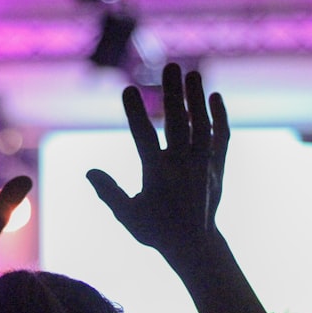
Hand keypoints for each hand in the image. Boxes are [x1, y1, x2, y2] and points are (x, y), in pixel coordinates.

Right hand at [86, 63, 228, 265]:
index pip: (144, 139)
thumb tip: (89, 172)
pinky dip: (220, 117)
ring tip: (191, 73)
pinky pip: (221, 138)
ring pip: (203, 126)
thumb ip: (109, 193)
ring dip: (197, 99)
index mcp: (158, 177)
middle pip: (179, 124)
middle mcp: (184, 168)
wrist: (195, 246)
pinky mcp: (218, 168)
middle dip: (174, 94)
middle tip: (171, 66)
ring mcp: (204, 166)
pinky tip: (214, 97)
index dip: (136, 114)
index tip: (128, 89)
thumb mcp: (127, 216)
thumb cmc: (155, 230)